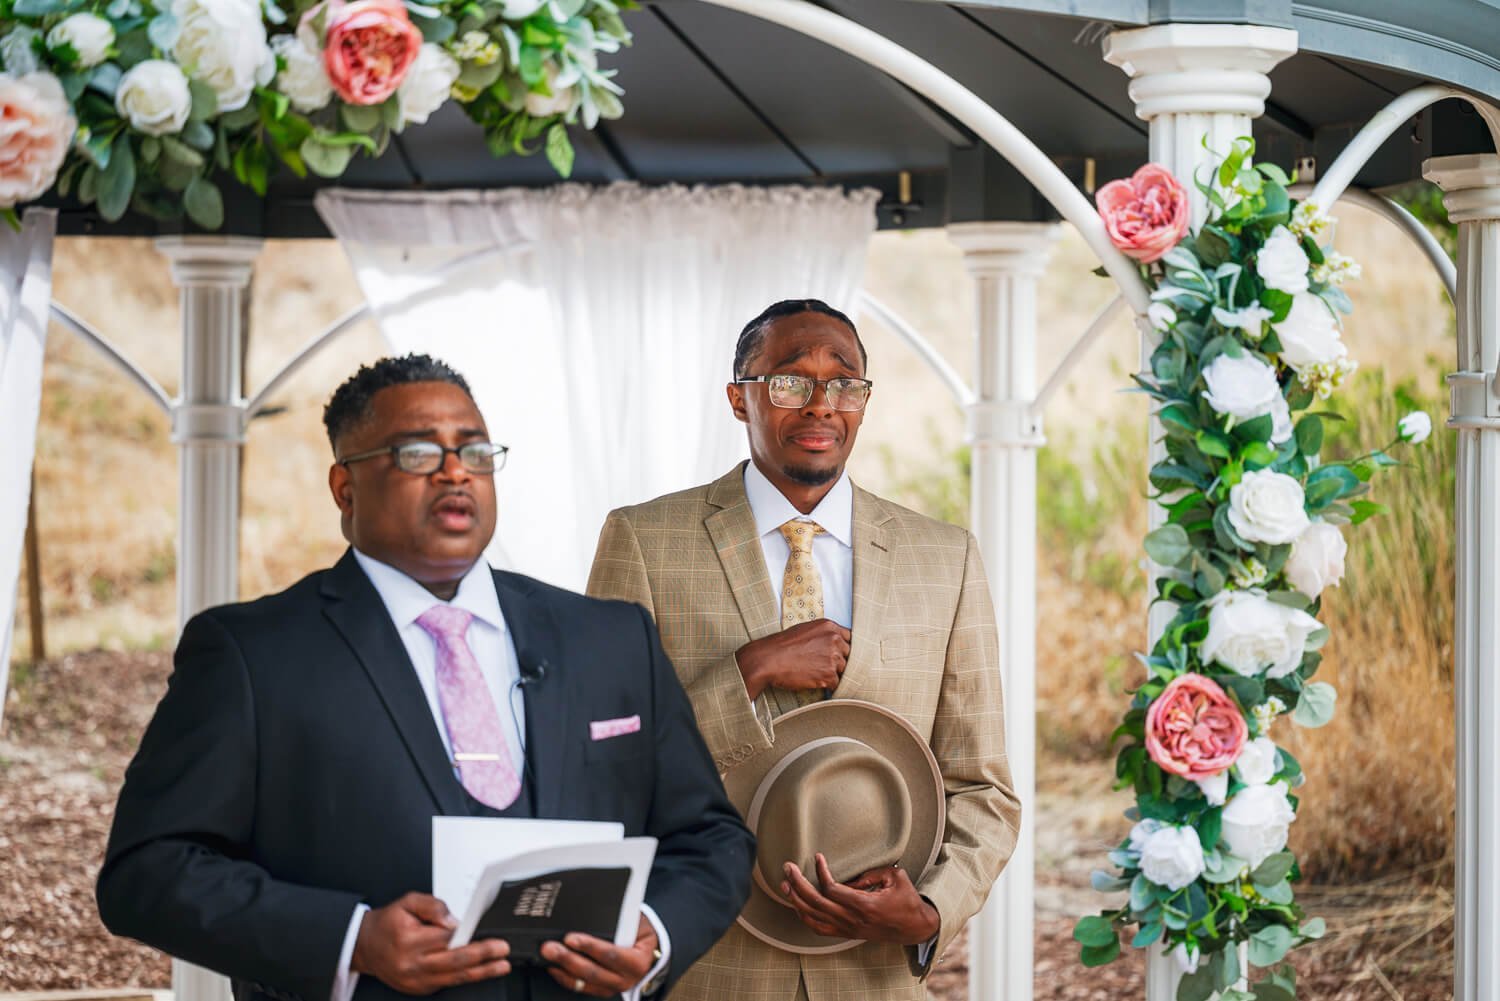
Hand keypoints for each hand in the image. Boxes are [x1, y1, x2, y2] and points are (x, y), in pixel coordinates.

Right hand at [351, 892, 510, 994]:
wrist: (366, 946)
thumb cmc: (389, 924)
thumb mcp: (407, 902)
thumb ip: (432, 906)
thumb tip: (453, 920)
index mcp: (409, 940)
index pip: (447, 939)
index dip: (470, 937)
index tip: (490, 936)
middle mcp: (413, 963)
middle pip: (454, 961)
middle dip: (483, 956)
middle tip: (502, 951)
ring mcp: (416, 980)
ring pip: (454, 977)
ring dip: (481, 972)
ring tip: (501, 966)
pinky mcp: (420, 988)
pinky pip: (447, 983)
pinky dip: (465, 977)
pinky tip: (481, 971)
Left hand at [541, 914, 658, 996]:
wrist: (646, 947)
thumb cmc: (639, 930)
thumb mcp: (635, 921)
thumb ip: (618, 920)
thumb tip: (592, 912)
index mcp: (638, 961)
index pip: (612, 954)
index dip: (590, 947)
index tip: (571, 938)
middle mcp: (626, 979)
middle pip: (593, 971)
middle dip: (568, 959)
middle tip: (550, 947)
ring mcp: (613, 987)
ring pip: (583, 982)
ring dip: (562, 969)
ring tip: (548, 955)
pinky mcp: (601, 990)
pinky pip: (579, 987)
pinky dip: (564, 977)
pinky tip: (552, 967)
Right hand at [735, 619, 850, 699]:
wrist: (768, 660)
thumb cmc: (782, 646)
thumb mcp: (805, 630)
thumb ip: (823, 635)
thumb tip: (833, 644)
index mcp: (829, 626)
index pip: (850, 637)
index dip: (843, 647)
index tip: (839, 653)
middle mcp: (834, 640)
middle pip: (848, 654)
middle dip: (839, 661)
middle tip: (823, 665)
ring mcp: (833, 657)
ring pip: (843, 669)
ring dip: (832, 673)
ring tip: (816, 673)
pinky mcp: (828, 675)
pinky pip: (836, 683)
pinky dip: (827, 685)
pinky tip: (815, 681)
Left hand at [779, 854, 939, 945]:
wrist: (913, 928)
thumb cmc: (906, 900)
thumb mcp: (895, 877)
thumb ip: (871, 873)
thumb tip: (848, 876)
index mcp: (866, 905)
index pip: (832, 889)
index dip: (821, 872)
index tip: (817, 857)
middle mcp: (853, 920)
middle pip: (816, 903)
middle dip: (798, 883)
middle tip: (788, 867)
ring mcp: (848, 929)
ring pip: (813, 917)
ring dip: (796, 900)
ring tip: (784, 884)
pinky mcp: (846, 934)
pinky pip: (819, 928)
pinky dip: (804, 916)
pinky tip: (796, 904)